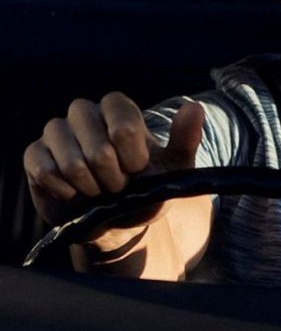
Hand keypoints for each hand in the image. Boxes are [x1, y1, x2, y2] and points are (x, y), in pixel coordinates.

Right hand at [23, 92, 204, 228]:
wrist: (118, 223)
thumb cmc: (146, 190)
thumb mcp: (174, 170)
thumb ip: (185, 139)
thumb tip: (195, 108)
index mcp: (117, 109)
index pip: (121, 118)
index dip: (131, 151)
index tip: (137, 168)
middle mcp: (84, 113)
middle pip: (95, 141)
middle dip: (112, 175)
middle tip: (118, 186)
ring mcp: (56, 132)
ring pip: (70, 159)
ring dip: (90, 186)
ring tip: (98, 192)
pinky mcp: (35, 156)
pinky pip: (45, 170)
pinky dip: (65, 191)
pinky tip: (74, 196)